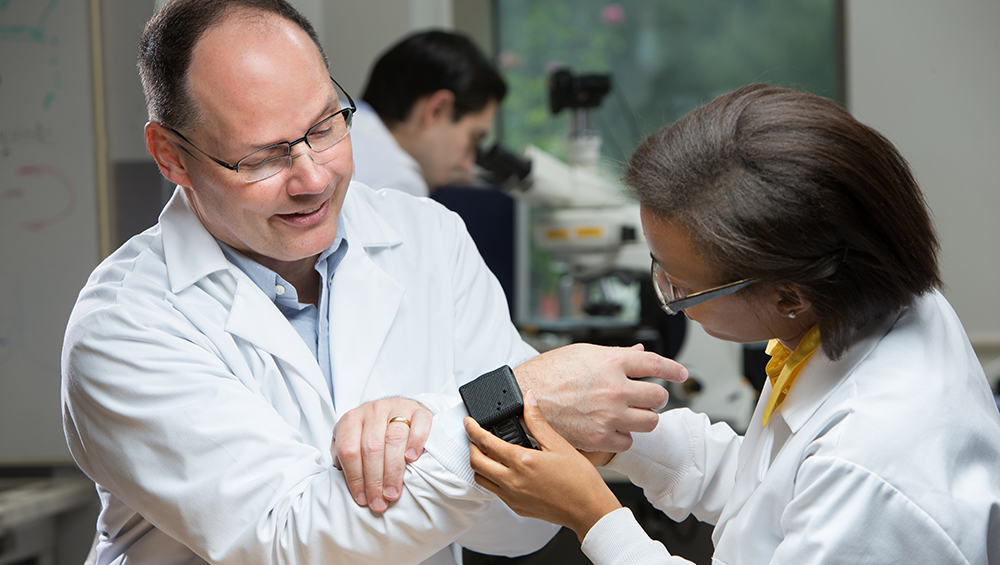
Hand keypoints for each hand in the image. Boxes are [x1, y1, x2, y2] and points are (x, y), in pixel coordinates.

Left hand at [331, 397, 432, 511]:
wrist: (398, 411)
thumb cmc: (372, 434)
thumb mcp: (352, 442)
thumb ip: (344, 459)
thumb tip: (342, 484)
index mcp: (351, 419)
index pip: (349, 449)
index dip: (354, 477)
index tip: (362, 499)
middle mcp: (373, 410)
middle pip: (371, 447)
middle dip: (374, 480)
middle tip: (379, 502)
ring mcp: (397, 407)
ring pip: (394, 438)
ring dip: (393, 471)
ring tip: (393, 493)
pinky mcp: (419, 409)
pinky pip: (419, 424)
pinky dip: (416, 442)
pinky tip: (412, 459)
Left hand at [467, 391, 622, 541]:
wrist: (588, 509)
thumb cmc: (579, 480)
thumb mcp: (558, 444)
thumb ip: (537, 422)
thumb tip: (528, 400)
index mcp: (522, 462)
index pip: (486, 442)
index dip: (473, 429)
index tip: (468, 422)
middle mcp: (512, 481)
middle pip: (476, 462)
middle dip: (471, 446)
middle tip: (475, 436)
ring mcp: (512, 496)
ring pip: (481, 479)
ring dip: (479, 464)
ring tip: (487, 453)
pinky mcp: (516, 507)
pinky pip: (494, 492)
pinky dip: (491, 479)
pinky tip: (503, 471)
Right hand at [514, 343, 686, 452]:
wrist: (522, 397)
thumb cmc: (548, 373)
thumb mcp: (583, 353)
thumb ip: (615, 355)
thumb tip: (638, 353)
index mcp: (612, 362)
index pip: (655, 364)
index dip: (672, 369)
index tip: (680, 374)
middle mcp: (616, 388)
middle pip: (658, 397)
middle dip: (654, 397)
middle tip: (644, 398)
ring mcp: (609, 415)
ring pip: (649, 422)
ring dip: (642, 419)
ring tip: (629, 415)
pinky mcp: (600, 437)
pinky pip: (628, 442)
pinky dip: (622, 437)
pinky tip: (611, 429)